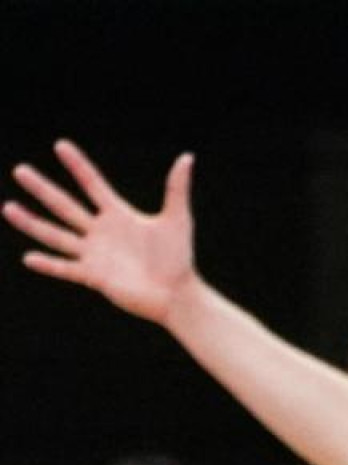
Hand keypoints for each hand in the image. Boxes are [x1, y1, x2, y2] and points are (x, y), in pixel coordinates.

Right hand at [5, 141, 199, 323]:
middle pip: (65, 205)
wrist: (177, 294)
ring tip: (8, 207)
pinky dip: (49, 265)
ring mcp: (94, 254)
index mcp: (118, 215)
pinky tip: (29, 257)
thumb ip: (176, 189)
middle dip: (42, 189)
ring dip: (32, 222)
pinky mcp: (94, 276)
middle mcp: (101, 231)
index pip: (93, 184)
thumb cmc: (179, 258)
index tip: (60, 145)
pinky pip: (66, 268)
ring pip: (57, 235)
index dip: (78, 166)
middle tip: (19, 170)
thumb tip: (187, 157)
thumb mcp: (178, 220)